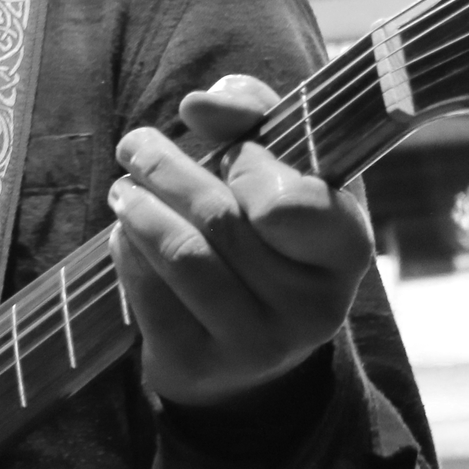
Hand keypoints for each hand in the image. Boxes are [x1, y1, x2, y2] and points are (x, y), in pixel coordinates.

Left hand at [108, 73, 372, 406]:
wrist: (249, 356)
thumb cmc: (269, 240)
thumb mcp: (284, 176)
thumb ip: (254, 120)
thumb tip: (200, 104)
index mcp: (346, 248)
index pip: (295, 201)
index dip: (249, 164)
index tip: (224, 148)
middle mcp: (313, 305)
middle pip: (222, 218)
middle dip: (166, 169)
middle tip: (134, 144)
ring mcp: (258, 343)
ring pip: (183, 255)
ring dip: (140, 208)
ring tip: (123, 188)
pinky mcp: (200, 364)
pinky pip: (150, 293)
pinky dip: (129, 251)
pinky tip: (125, 231)